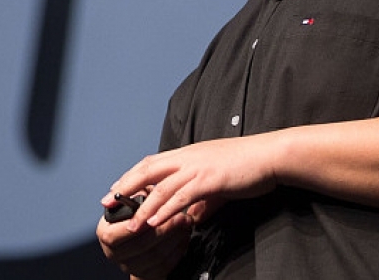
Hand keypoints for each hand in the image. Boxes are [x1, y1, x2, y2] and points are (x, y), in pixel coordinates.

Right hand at [96, 201, 192, 278]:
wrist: (139, 241)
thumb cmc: (135, 215)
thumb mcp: (132, 200)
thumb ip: (136, 194)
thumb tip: (145, 187)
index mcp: (105, 232)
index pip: (118, 232)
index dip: (138, 222)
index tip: (156, 211)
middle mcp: (114, 253)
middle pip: (141, 245)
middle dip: (164, 229)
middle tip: (181, 216)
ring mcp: (131, 266)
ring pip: (155, 256)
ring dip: (175, 238)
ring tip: (186, 223)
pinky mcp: (147, 275)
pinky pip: (165, 265)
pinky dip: (178, 249)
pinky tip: (184, 236)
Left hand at [107, 135, 279, 230]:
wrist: (270, 155)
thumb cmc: (248, 166)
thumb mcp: (219, 182)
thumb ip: (203, 199)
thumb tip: (193, 216)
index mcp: (189, 154)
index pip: (152, 163)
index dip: (132, 175)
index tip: (116, 188)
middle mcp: (189, 157)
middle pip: (148, 169)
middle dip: (126, 186)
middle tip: (108, 201)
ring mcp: (198, 167)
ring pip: (162, 186)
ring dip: (143, 206)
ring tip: (130, 223)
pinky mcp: (210, 179)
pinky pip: (182, 196)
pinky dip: (166, 209)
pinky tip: (156, 221)